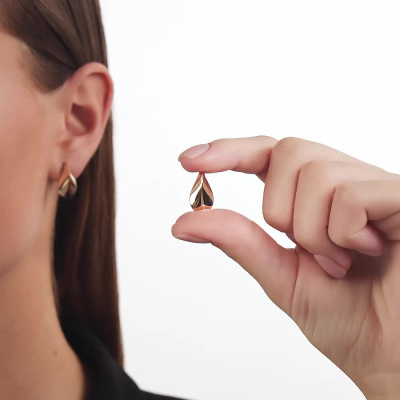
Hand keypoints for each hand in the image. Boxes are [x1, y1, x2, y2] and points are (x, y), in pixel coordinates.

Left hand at [171, 136, 399, 398]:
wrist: (394, 356)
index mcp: (315, 200)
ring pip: (316, 172)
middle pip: (289, 151)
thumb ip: (238, 241)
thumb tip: (184, 221)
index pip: (268, 154)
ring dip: (314, 231)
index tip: (188, 160)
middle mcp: (345, 183)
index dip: (229, 151)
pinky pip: (349, 194)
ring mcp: (375, 187)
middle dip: (282, 209)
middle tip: (310, 252)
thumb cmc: (347, 319)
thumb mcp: (280, 275)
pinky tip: (368, 252)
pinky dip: (343, 233)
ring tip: (340, 262)